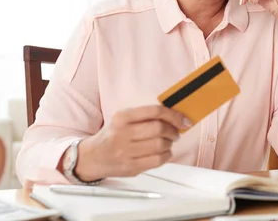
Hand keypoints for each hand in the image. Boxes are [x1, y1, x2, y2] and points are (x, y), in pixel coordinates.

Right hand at [73, 105, 190, 180]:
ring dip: (170, 143)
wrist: (93, 157)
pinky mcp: (130, 167)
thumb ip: (146, 116)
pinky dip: (166, 155)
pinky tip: (164, 152)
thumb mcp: (123, 119)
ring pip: (160, 145)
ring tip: (167, 142)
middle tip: (175, 132)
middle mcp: (122, 133)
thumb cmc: (113, 135)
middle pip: (159, 128)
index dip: (174, 115)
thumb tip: (176, 116)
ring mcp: (126, 152)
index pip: (155, 111)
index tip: (184, 120)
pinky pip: (157, 160)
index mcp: (122, 117)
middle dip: (173, 130)